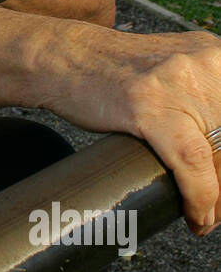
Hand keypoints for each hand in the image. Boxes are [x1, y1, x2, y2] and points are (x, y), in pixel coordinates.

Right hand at [53, 26, 220, 236]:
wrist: (65, 57)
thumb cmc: (115, 71)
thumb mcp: (176, 71)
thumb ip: (205, 93)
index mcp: (217, 55)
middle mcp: (207, 62)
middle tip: (219, 209)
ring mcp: (178, 82)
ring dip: (220, 198)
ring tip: (207, 216)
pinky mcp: (149, 104)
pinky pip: (192, 160)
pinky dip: (200, 195)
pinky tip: (198, 214)